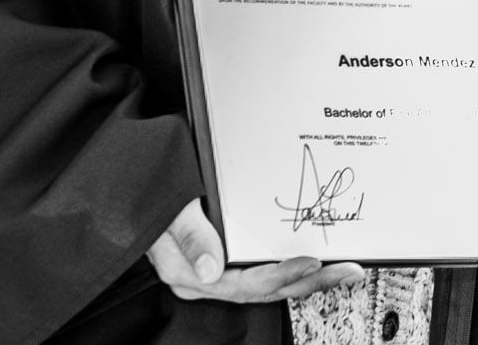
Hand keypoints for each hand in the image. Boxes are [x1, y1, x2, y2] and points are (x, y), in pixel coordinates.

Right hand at [147, 198, 362, 302]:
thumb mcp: (166, 209)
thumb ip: (189, 235)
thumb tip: (209, 269)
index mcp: (188, 272)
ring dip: (306, 279)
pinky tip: (315, 264)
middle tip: (346, 271)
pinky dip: (290, 268)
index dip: (280, 276)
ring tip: (342, 271)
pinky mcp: (223, 258)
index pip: (243, 284)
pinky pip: (261, 270)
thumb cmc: (146, 196)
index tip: (311, 262)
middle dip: (308, 282)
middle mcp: (205, 276)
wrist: (132, 188)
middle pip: (263, 289)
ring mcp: (214, 269)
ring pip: (267, 283)